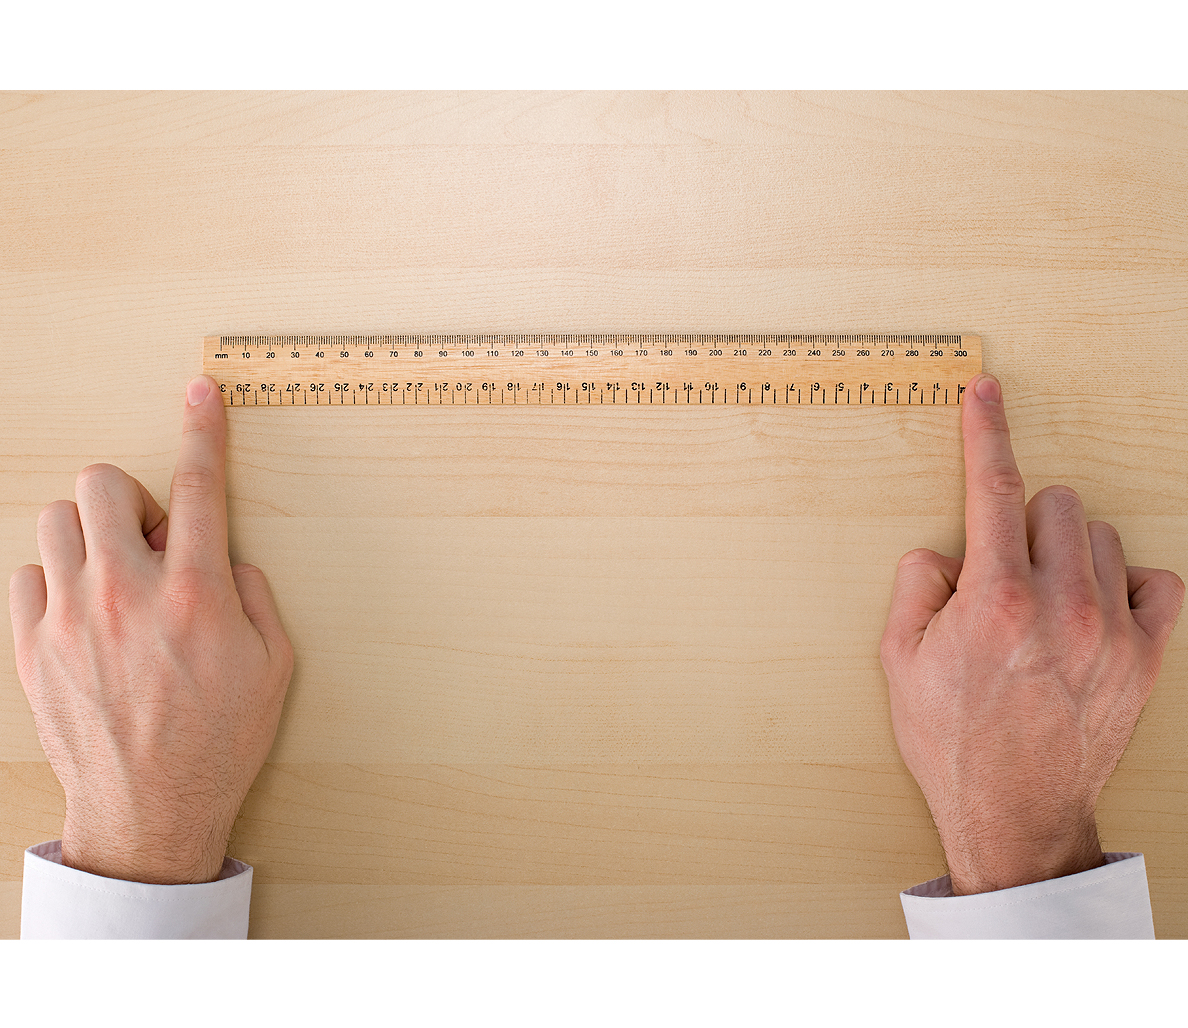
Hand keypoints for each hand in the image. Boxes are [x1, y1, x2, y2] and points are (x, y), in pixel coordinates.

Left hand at [8, 375, 293, 884]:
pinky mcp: (33, 648)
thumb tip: (225, 558)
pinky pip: (27, 576)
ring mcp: (70, 619)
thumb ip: (254, 594)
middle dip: (128, 496)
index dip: (204, 430)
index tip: (201, 393)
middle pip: (99, 485)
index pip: (201, 488)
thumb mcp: (275, 665)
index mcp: (196, 595)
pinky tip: (84, 612)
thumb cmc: (219, 740)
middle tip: (150, 537)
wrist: (149, 812)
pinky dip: (56, 579)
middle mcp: (126, 595)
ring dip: (90, 534)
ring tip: (115, 575)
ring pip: (54, 522)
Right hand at [880, 373, 1183, 894]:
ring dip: (1067, 550)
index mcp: (994, 598)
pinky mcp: (1145, 656)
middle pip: (1057, 501)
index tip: (986, 393)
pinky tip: (1095, 607)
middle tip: (1002, 570)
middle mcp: (1061, 604)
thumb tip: (945, 552)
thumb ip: (915, 585)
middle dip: (1024, 521)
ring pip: (1100, 534)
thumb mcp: (898, 660)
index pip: (993, 487)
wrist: (1014, 816)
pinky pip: (1156, 579)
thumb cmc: (951, 739)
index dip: (985, 431)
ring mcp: (1111, 629)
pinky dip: (1125, 582)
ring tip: (1042, 599)